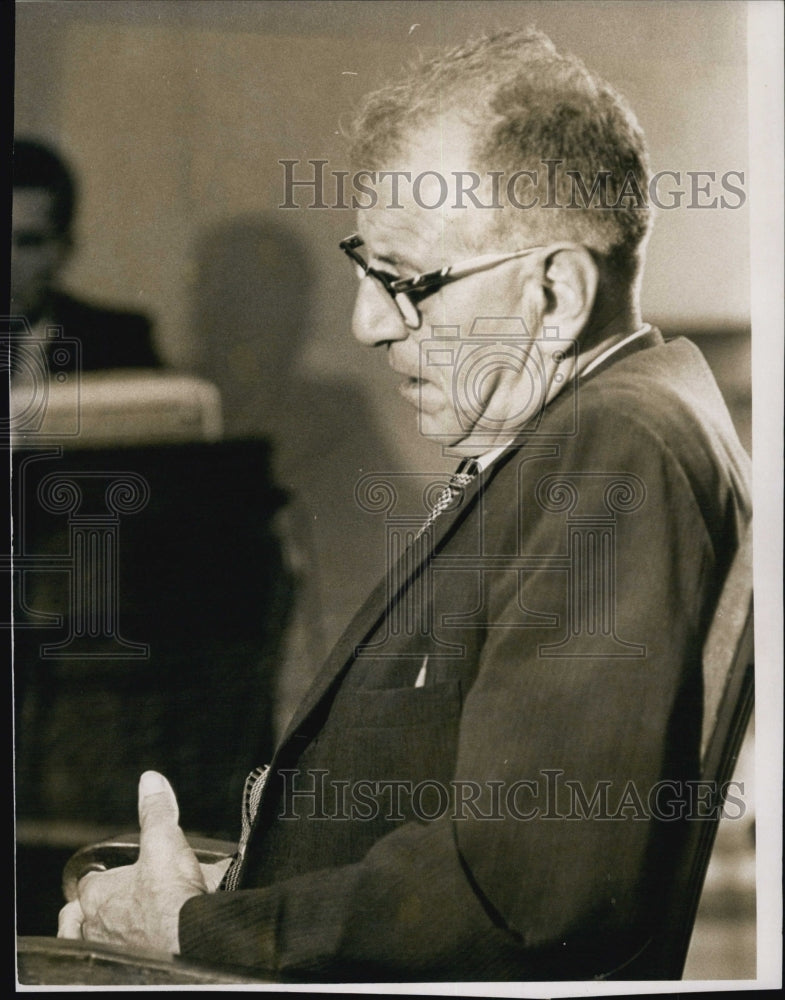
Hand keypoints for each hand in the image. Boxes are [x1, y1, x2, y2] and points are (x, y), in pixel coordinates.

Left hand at [58, 771, 207, 954]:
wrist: (189, 942)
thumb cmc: (170, 897)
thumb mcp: (164, 841)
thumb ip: (155, 811)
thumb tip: (150, 781)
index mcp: (98, 894)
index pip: (89, 884)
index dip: (102, 877)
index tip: (115, 874)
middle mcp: (97, 926)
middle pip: (90, 915)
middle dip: (103, 907)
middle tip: (121, 902)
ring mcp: (112, 950)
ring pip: (100, 939)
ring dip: (110, 930)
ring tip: (128, 923)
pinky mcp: (127, 966)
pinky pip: (116, 957)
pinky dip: (126, 948)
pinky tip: (142, 942)